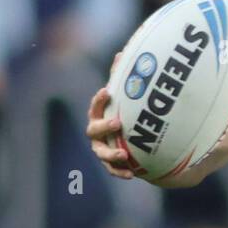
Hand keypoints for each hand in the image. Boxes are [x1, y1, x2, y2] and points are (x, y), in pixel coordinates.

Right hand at [85, 52, 133, 178]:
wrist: (131, 140)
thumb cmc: (125, 114)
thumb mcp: (125, 98)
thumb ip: (123, 79)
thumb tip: (122, 53)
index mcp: (99, 115)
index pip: (95, 107)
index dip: (99, 100)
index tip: (107, 92)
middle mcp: (97, 133)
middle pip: (94, 130)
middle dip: (104, 126)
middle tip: (118, 123)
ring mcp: (102, 149)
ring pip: (102, 153)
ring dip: (111, 154)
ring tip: (124, 155)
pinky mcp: (111, 164)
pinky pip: (113, 170)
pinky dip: (121, 172)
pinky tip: (133, 174)